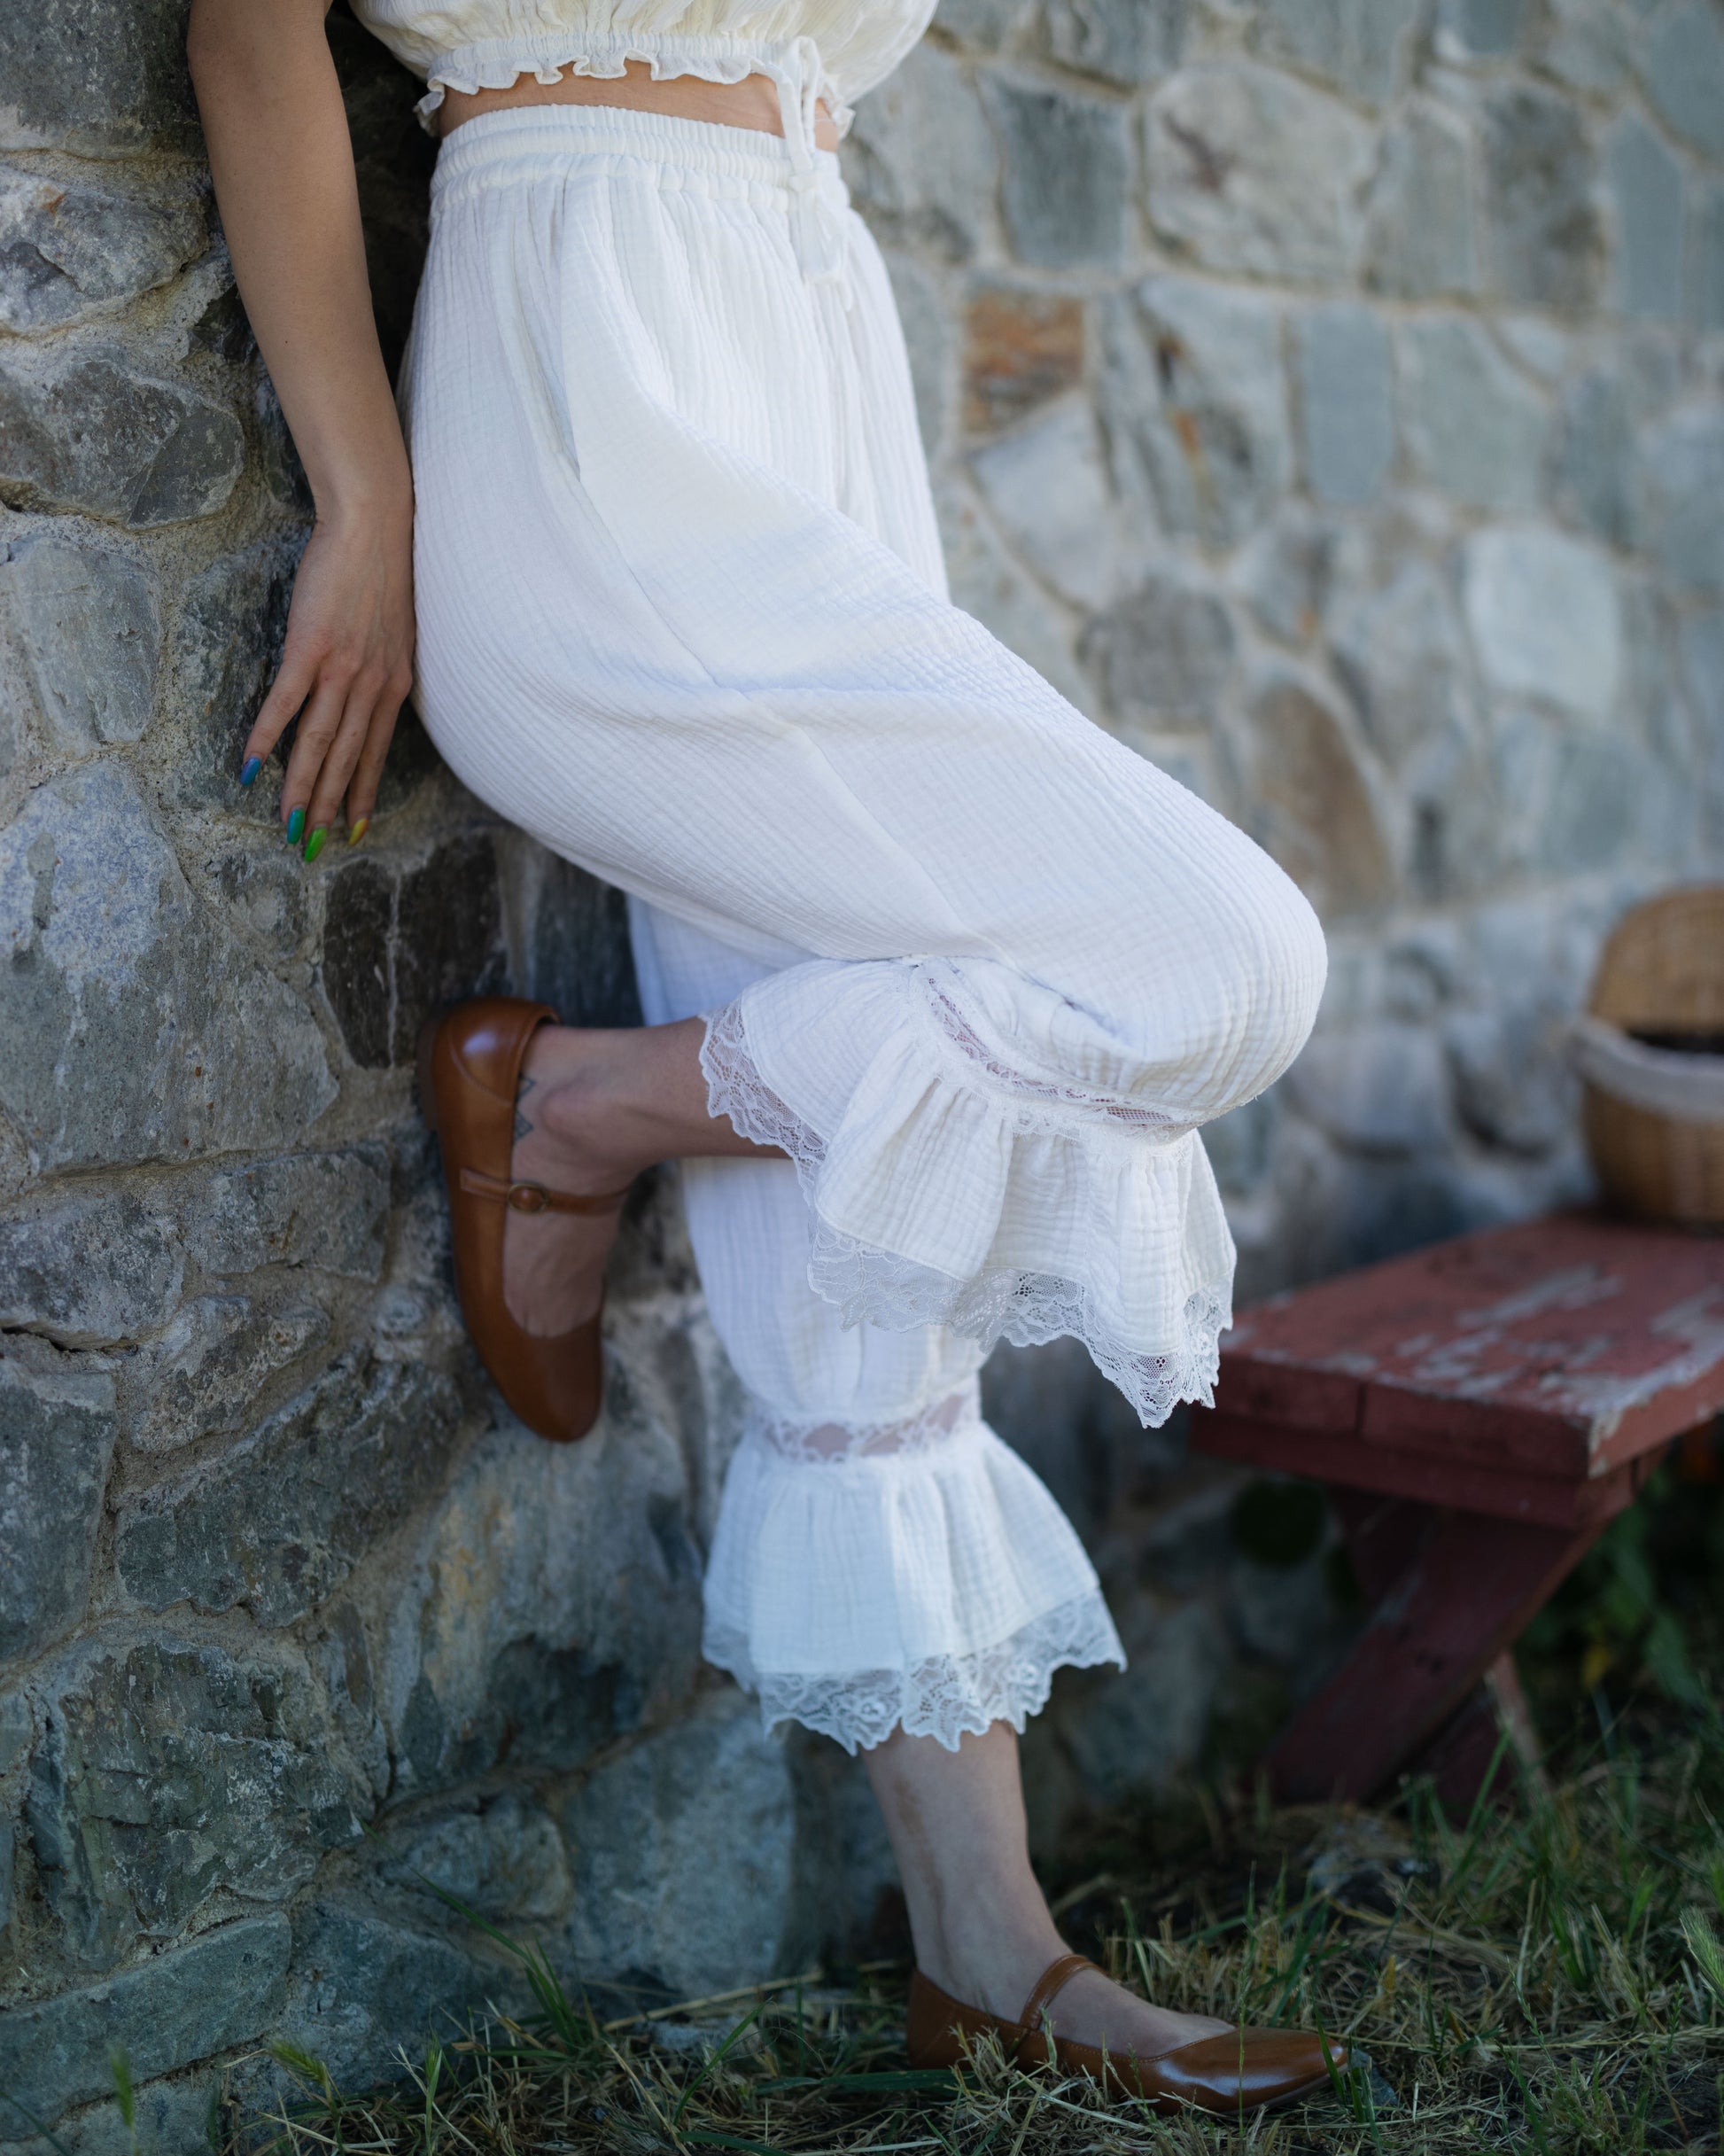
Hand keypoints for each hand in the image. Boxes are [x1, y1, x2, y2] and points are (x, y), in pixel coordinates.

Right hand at [240, 496, 414, 857]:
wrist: (376, 525)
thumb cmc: (385, 571)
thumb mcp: (401, 632)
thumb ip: (389, 669)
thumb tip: (379, 694)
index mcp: (395, 685)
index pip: (377, 753)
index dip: (365, 794)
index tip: (357, 829)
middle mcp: (372, 686)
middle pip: (346, 759)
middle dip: (331, 807)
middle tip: (315, 846)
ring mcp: (342, 669)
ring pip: (319, 742)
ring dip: (301, 787)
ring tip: (289, 824)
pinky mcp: (311, 647)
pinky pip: (286, 703)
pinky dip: (266, 737)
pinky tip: (249, 766)